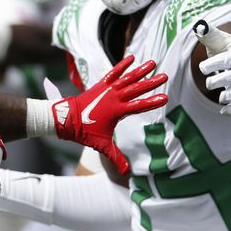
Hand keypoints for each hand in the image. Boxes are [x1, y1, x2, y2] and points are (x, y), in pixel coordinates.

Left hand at [53, 55, 167, 174]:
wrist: (65, 118)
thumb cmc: (83, 132)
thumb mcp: (101, 145)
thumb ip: (115, 157)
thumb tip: (126, 172)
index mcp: (117, 111)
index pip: (139, 106)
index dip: (152, 102)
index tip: (165, 98)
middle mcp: (113, 97)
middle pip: (136, 88)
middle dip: (151, 83)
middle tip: (165, 76)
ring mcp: (106, 89)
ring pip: (126, 78)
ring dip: (140, 70)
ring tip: (152, 62)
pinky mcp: (100, 85)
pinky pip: (113, 73)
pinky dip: (122, 66)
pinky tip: (131, 58)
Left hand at [193, 20, 230, 114]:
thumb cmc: (229, 50)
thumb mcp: (220, 41)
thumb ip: (209, 34)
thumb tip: (198, 25)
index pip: (229, 59)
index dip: (216, 64)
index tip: (202, 68)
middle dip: (222, 80)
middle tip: (210, 82)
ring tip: (221, 97)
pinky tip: (223, 112)